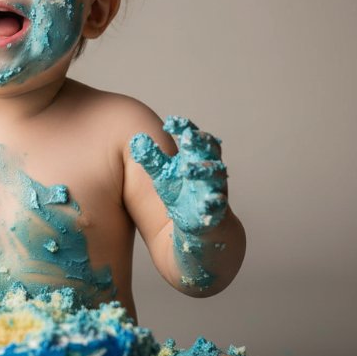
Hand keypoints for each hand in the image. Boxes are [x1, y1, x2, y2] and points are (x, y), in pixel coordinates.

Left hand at [130, 116, 227, 233]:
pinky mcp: (217, 213)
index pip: (193, 138)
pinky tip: (205, 203)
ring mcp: (215, 190)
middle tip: (187, 138)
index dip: (184, 128)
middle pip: (209, 151)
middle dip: (200, 143)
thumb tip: (138, 139)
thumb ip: (153, 160)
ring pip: (215, 176)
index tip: (170, 123)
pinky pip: (218, 206)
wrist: (202, 232)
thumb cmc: (181, 198)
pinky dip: (213, 204)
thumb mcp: (164, 177)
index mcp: (195, 159)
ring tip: (187, 170)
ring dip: (202, 170)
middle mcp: (209, 171)